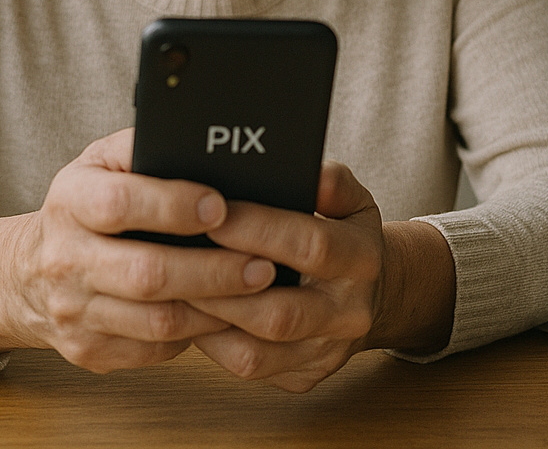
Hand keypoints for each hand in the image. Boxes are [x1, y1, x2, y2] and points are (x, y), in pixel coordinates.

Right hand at [0, 128, 278, 371]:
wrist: (26, 273)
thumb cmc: (85, 207)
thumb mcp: (102, 162)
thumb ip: (144, 147)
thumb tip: (199, 139)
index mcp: (70, 202)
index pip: (119, 204)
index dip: (173, 206)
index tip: (220, 207)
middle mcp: (66, 260)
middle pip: (147, 273)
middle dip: (214, 271)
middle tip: (262, 265)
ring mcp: (75, 312)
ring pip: (157, 321)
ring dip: (215, 309)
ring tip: (255, 291)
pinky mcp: (90, 350)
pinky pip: (153, 350)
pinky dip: (195, 336)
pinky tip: (224, 315)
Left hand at [186, 161, 455, 392]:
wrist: (373, 294)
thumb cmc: (347, 236)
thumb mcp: (351, 200)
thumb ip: (330, 181)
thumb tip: (303, 171)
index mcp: (363, 259)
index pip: (311, 246)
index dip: (259, 230)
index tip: (212, 214)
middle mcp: (348, 314)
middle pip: (280, 313)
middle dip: (221, 286)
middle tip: (175, 258)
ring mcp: (325, 353)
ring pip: (256, 353)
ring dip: (208, 322)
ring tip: (174, 287)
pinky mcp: (303, 377)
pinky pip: (249, 368)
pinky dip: (212, 344)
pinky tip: (190, 314)